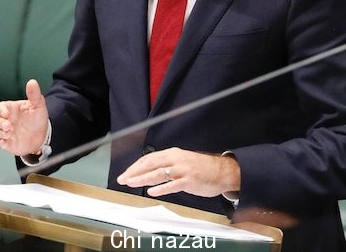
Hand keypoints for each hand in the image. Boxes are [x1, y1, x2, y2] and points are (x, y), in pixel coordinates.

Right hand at [0, 79, 49, 156]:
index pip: (0, 107)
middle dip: (0, 122)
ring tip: (9, 133)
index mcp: (11, 109)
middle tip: (8, 125)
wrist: (43, 135)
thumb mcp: (38, 105)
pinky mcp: (8, 143)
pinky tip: (6, 142)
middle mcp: (7, 120)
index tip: (6, 113)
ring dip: (1, 132)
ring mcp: (7, 132)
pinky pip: (1, 143)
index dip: (1, 110)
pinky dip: (2, 143)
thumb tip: (32, 82)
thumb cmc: (38, 119)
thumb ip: (34, 94)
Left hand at [116, 147, 240, 198]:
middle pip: (150, 164)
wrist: (223, 171)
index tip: (126, 173)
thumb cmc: (202, 168)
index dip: (136, 166)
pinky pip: (172, 185)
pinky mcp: (189, 181)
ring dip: (142, 179)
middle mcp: (176, 159)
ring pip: (158, 173)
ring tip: (131, 183)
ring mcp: (183, 170)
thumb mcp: (183, 161)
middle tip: (122, 179)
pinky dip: (160, 188)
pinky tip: (151, 191)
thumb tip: (150, 171)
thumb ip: (168, 165)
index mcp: (173, 153)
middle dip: (134, 172)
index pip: (149, 158)